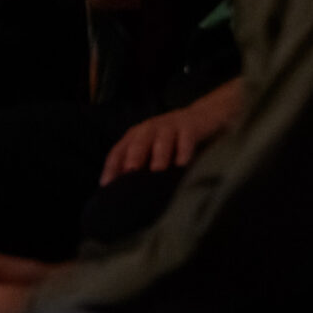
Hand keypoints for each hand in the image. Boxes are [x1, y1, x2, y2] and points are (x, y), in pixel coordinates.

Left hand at [101, 82, 240, 182]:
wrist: (206, 117)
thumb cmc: (175, 141)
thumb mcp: (156, 151)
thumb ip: (143, 167)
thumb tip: (129, 195)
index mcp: (136, 136)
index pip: (119, 151)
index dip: (112, 166)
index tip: (106, 185)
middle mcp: (149, 129)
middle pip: (138, 142)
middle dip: (133, 157)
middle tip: (129, 173)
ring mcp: (170, 126)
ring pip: (161, 139)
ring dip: (158, 154)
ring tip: (157, 171)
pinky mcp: (190, 126)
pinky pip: (186, 138)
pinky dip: (184, 150)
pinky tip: (183, 163)